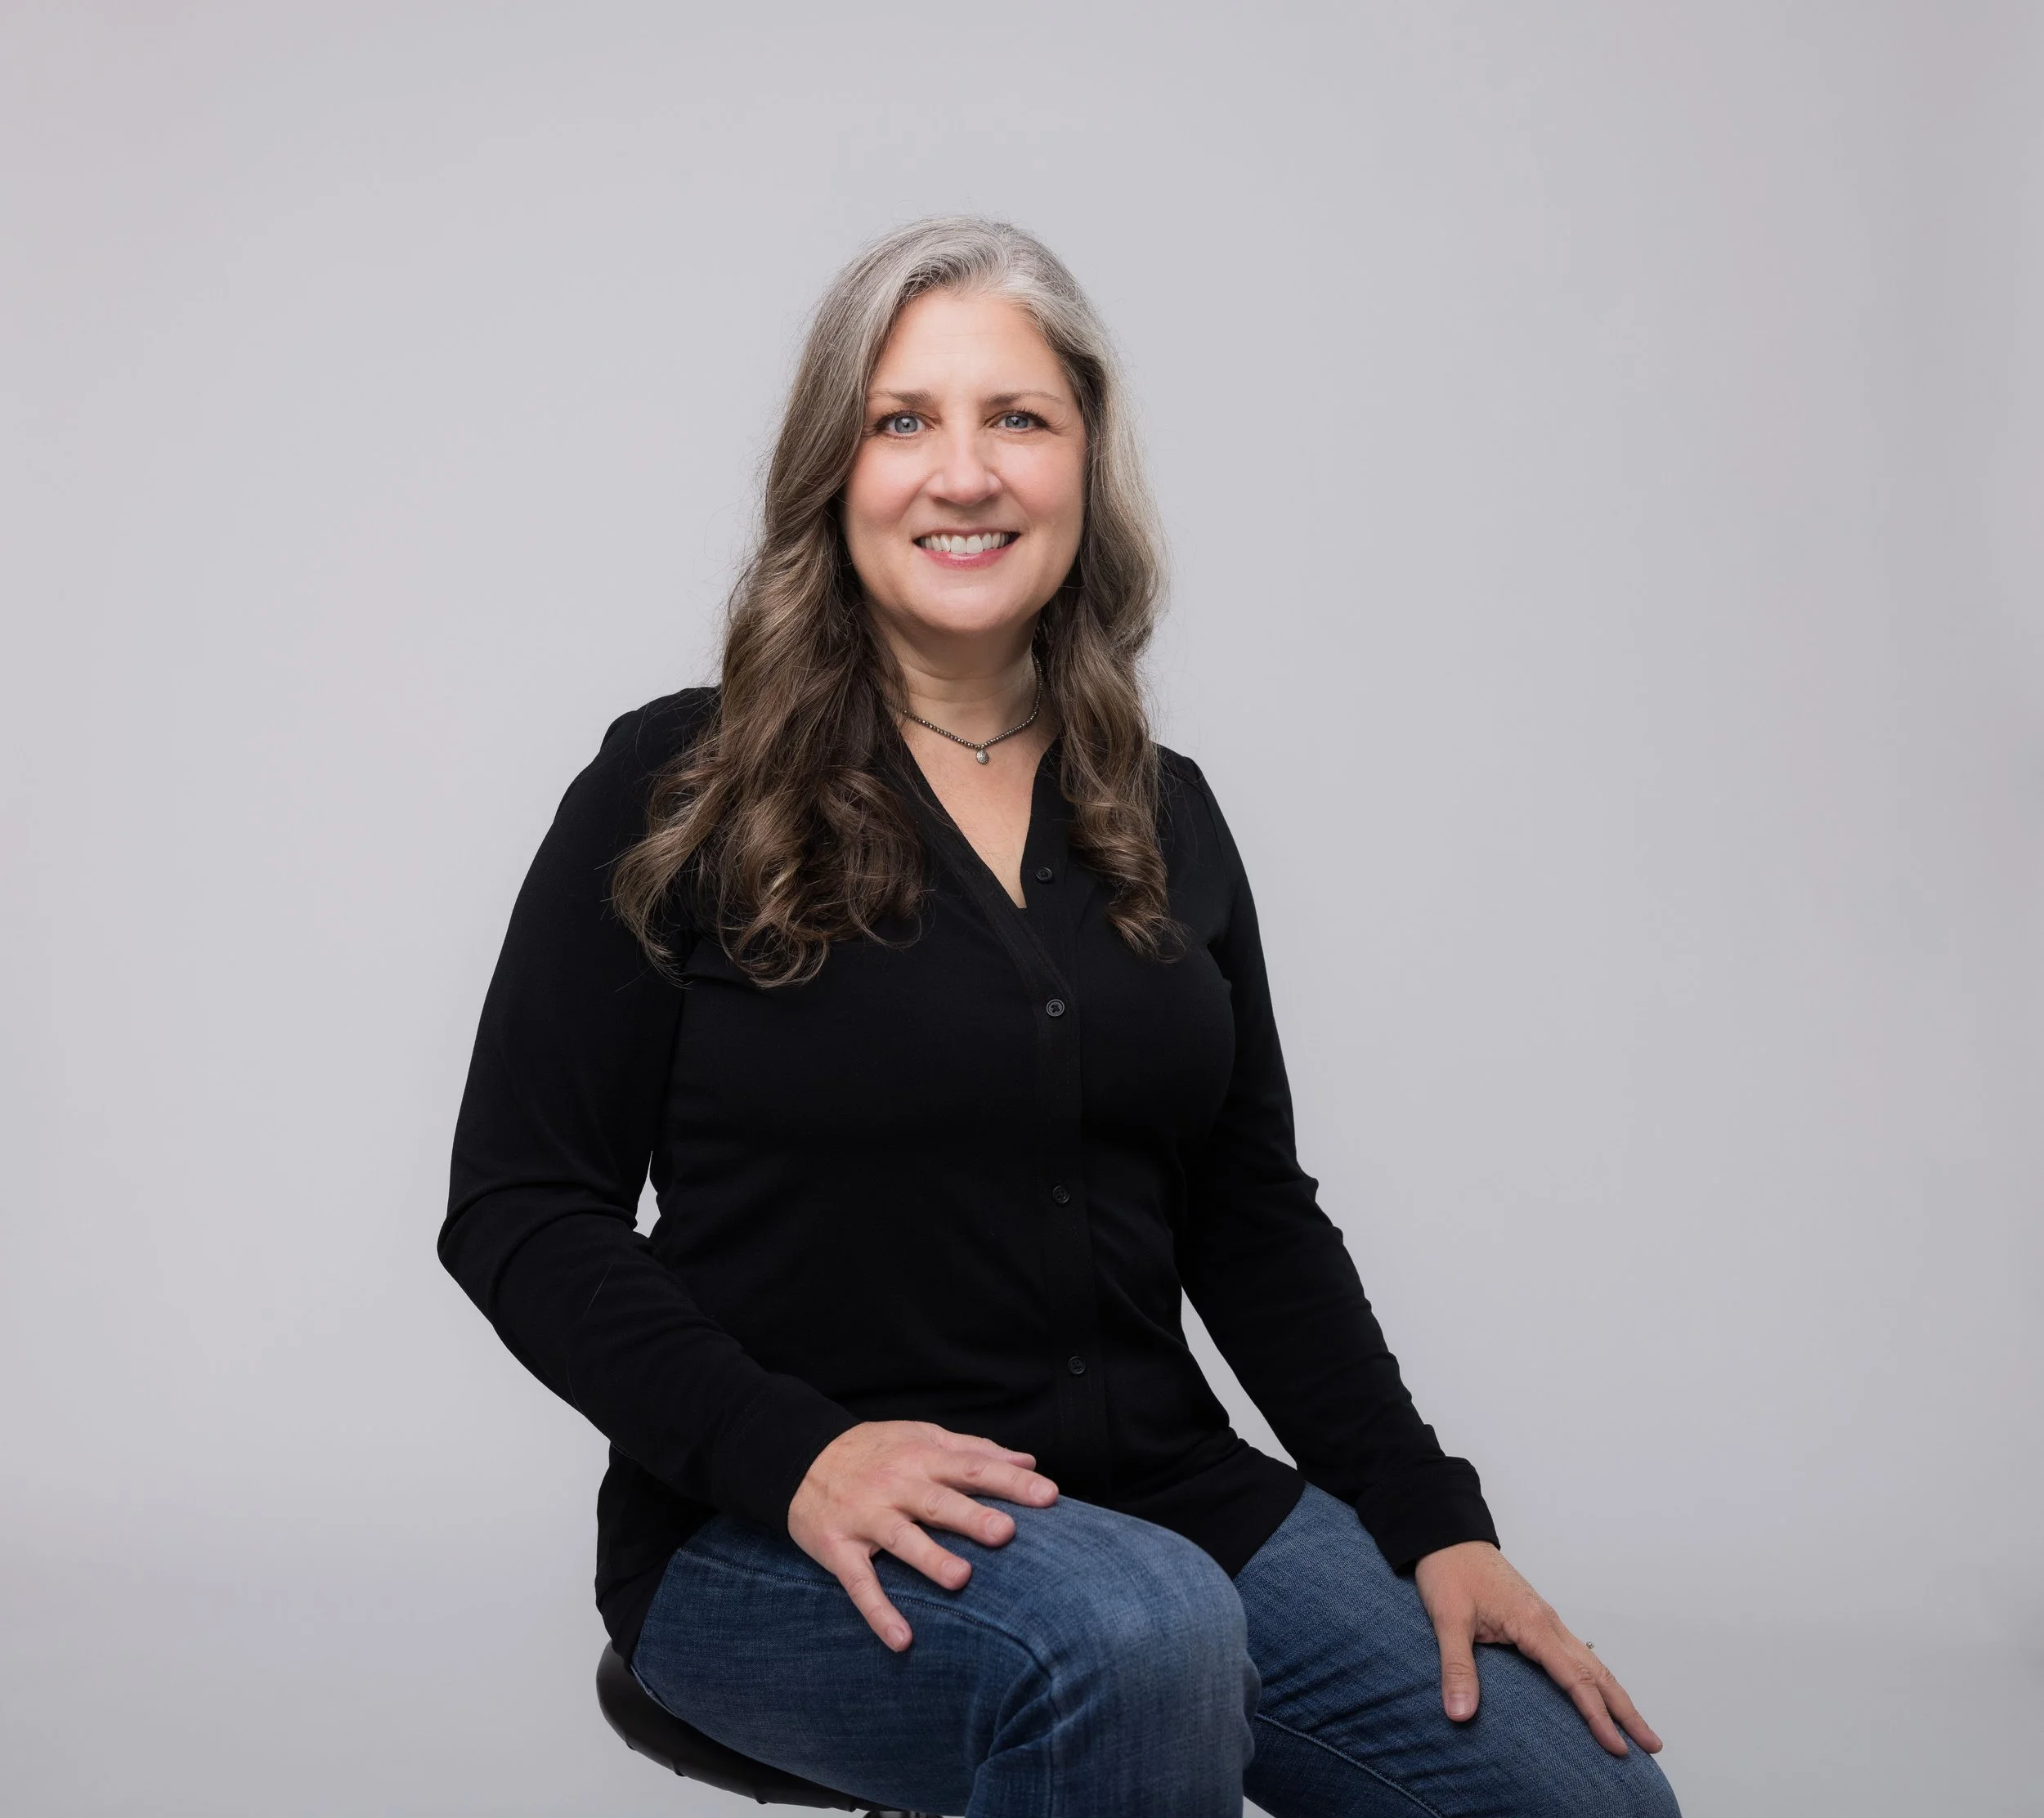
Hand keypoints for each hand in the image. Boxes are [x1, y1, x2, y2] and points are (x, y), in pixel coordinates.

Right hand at [787, 1419, 1058, 1652]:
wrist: (800, 1459)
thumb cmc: (875, 1451)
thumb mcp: (921, 1438)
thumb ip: (974, 1450)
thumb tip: (1028, 1461)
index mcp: (922, 1458)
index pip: (973, 1468)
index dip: (1011, 1481)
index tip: (1049, 1496)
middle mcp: (896, 1487)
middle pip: (939, 1502)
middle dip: (971, 1517)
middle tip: (1006, 1533)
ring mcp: (866, 1519)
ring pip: (901, 1540)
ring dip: (929, 1559)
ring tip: (961, 1579)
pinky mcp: (839, 1549)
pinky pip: (860, 1584)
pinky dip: (879, 1612)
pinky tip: (902, 1639)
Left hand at [1413, 1541, 1661, 1758]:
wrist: (1448, 1535)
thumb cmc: (1449, 1572)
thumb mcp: (1447, 1620)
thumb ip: (1457, 1668)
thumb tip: (1460, 1714)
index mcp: (1533, 1624)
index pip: (1575, 1678)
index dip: (1597, 1715)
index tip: (1617, 1747)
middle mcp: (1549, 1623)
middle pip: (1598, 1672)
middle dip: (1627, 1711)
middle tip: (1652, 1745)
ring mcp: (1547, 1620)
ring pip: (1592, 1662)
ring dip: (1616, 1695)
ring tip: (1636, 1728)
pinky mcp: (1537, 1620)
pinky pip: (1576, 1654)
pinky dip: (1596, 1678)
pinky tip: (1598, 1693)